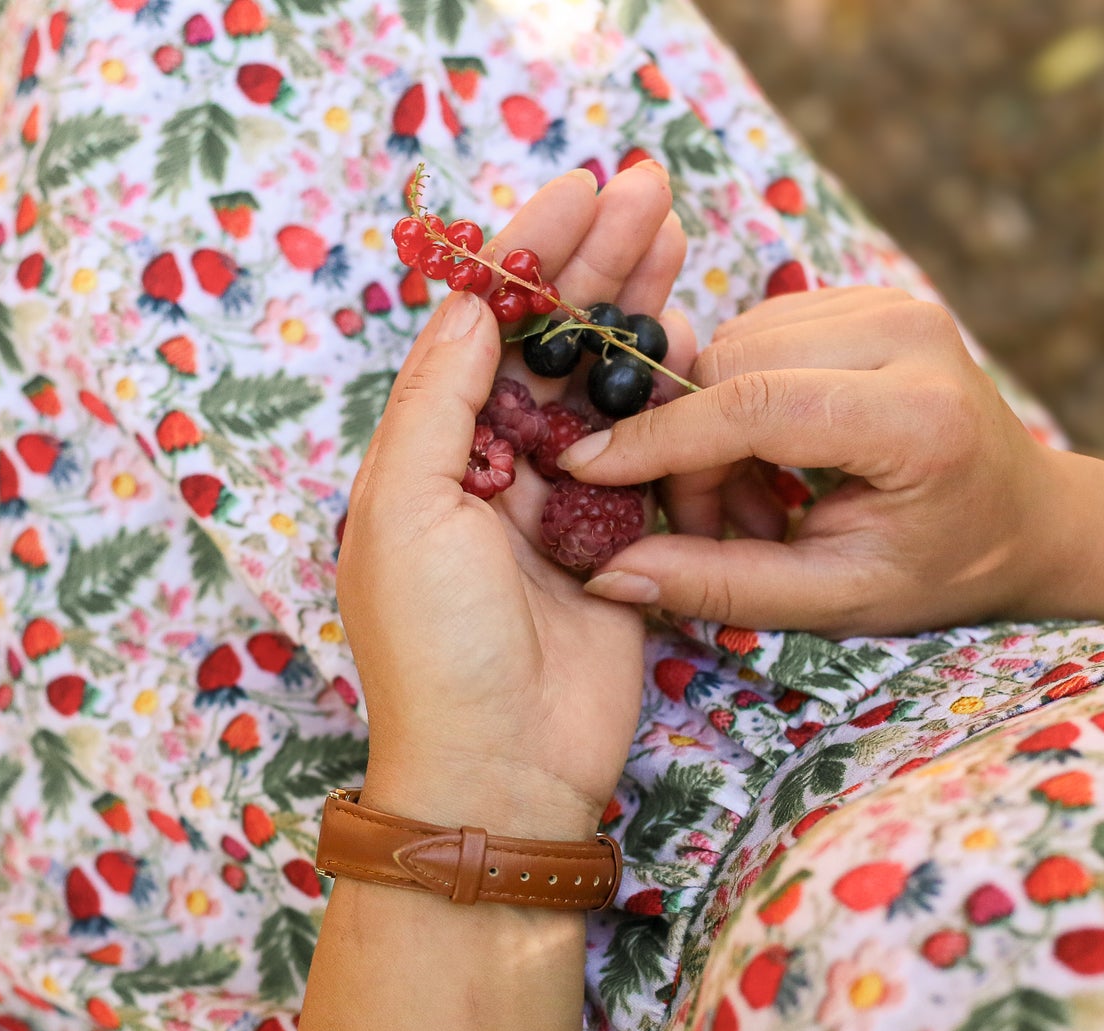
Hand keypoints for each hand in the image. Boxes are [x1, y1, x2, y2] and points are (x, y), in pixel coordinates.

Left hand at [337, 165, 693, 839]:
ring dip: (636, 309)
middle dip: (594, 263)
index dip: (525, 256)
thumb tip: (473, 304)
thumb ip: (438, 401)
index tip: (575, 189)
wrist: (500, 769)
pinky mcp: (619, 543)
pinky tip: (696, 335)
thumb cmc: (436, 646)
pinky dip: (670, 394)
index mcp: (427, 453)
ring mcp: (558, 504)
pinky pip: (649, 453)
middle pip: (547, 342)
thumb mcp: (408, 509)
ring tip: (677, 232)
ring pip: (603, 384)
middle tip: (650, 189)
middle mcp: (489, 469)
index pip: (479, 328)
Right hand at [558, 286, 1063, 636]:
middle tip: (711, 528)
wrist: (1023, 517)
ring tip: (754, 502)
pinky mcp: (866, 296)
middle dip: (692, 450)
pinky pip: (754, 333)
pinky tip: (771, 458)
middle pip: (733, 366)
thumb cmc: (938, 568)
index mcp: (918, 418)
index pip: (757, 403)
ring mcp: (891, 303)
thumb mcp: (835, 598)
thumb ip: (722, 585)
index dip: (661, 439)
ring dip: (713, 427)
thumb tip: (609, 576)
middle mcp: (910, 336)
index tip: (586, 470)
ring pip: (733, 344)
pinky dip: (738, 400)